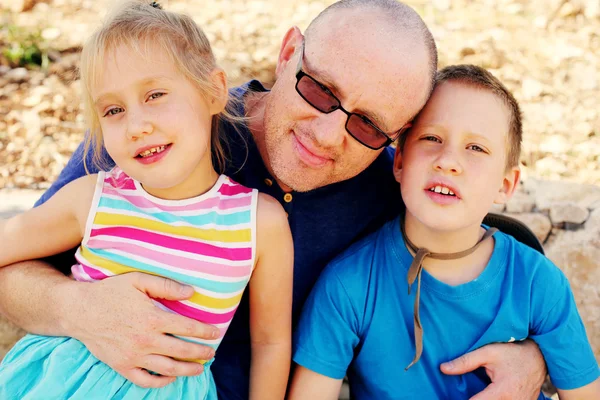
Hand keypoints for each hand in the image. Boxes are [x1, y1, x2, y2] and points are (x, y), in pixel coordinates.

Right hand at [62, 272, 219, 387]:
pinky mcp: (121, 366)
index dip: (204, 331)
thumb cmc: (109, 292)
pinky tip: (170, 376)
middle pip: (181, 351)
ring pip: (167, 369)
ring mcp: (133, 356)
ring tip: (199, 368)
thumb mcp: (138, 280)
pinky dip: (160, 382)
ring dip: (187, 370)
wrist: (78, 311)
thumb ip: (166, 286)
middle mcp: (145, 340)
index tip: (215, 333)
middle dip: (200, 353)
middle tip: (211, 353)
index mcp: (152, 318)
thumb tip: (191, 292)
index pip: (187, 327)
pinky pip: (144, 380)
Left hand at [440, 340, 546, 399]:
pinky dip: (494, 399)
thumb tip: (443, 368)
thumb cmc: (514, 353)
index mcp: (502, 392)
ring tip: (478, 392)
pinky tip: (487, 394)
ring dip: (484, 399)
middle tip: (463, 392)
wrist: (541, 356)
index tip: (449, 396)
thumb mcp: (488, 352)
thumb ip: (465, 362)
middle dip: (474, 399)